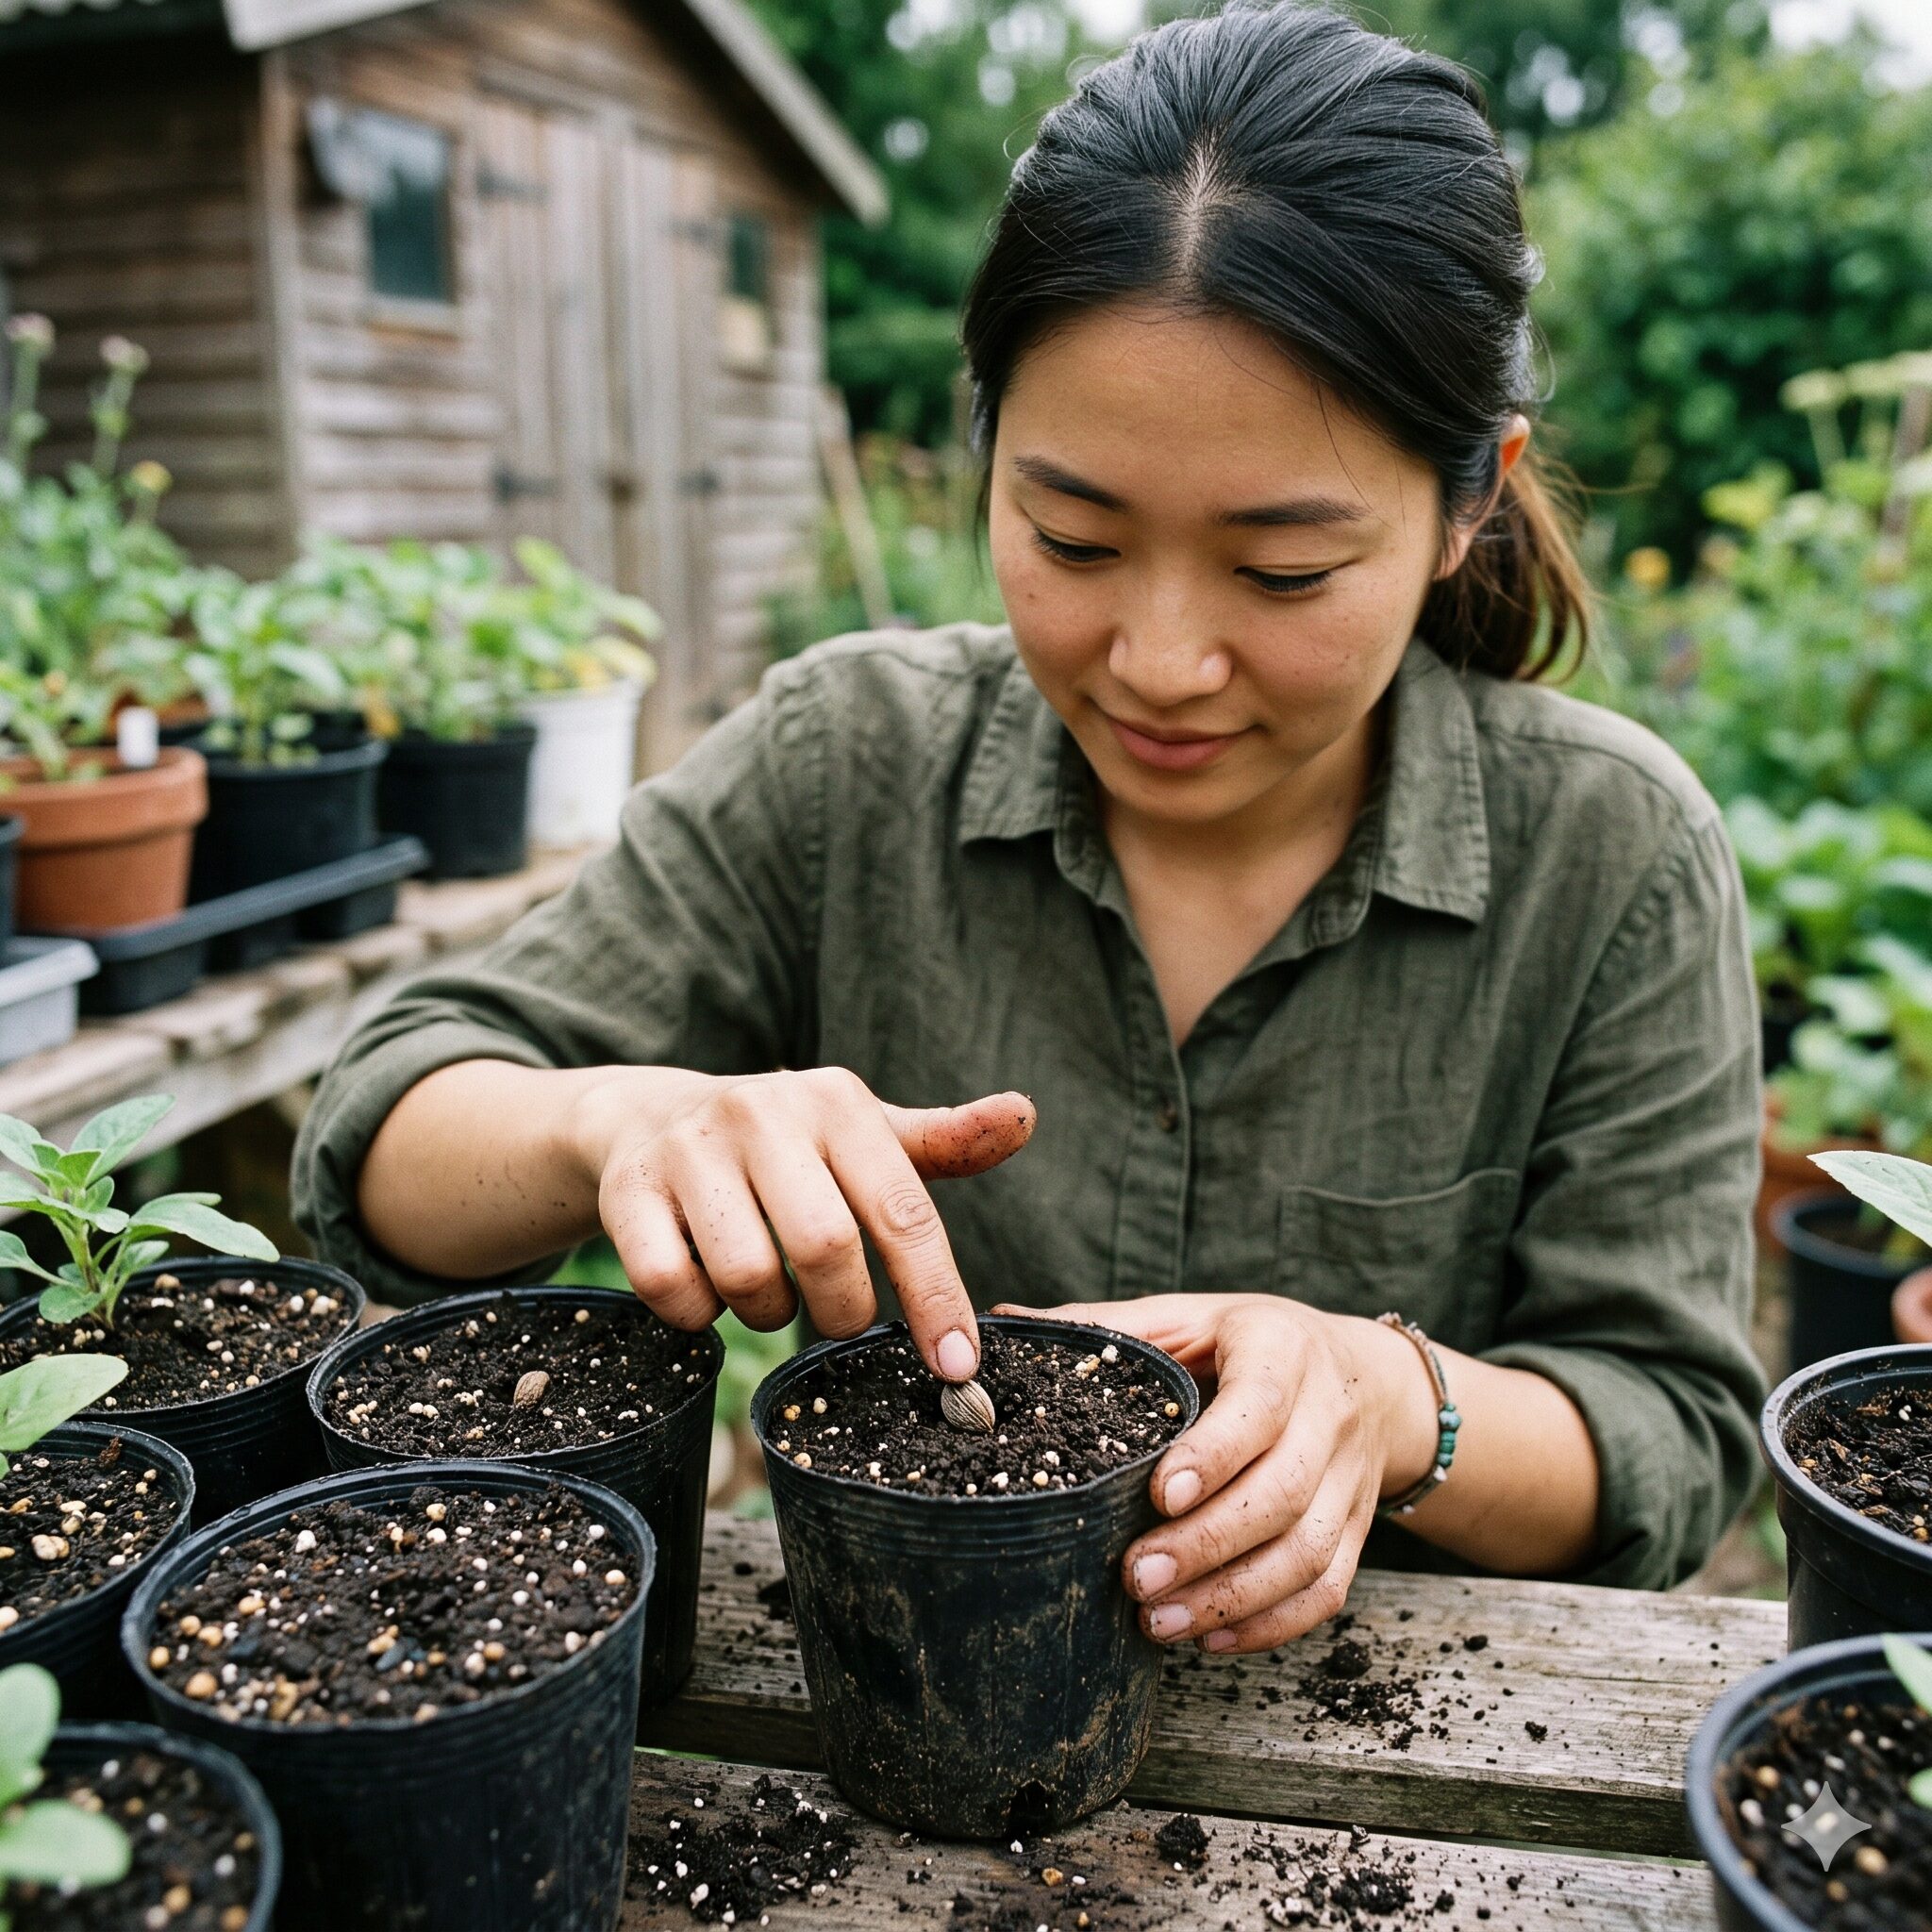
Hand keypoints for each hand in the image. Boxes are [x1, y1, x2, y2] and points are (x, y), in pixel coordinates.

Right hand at [574, 1066, 1034, 1378]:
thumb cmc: (786, 1145)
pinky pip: (675, 1289)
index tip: (957, 1366)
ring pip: (749, 1276)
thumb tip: (1026, 1115)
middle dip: (843, 1309)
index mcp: (836, 1102)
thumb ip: (947, 1142)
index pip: (903, 1212)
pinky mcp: (628, 1191)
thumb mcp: (865, 1135)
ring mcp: (689, 1149)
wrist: (648, 1120)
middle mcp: (762, 1112)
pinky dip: (701, 1316)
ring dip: (771, 1313)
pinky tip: (709, 1291)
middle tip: (841, 1316)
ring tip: (771, 1293)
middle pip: (825, 1249)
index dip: (935, 1297)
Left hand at [991, 1294, 1438, 1652]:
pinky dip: (1271, 1623)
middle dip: (1209, 1544)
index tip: (1159, 1495)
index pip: (1261, 1405)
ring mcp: (1348, 1478)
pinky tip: (1211, 1638)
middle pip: (1284, 1492)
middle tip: (1136, 1577)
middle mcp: (1328, 1413)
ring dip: (1234, 1597)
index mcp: (1283, 1347)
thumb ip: (1109, 1327)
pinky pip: (1327, 1589)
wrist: (1364, 1377)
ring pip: (1309, 1552)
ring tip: (1160, 1621)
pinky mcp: (1355, 1528)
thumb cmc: (1250, 1345)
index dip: (1214, 1455)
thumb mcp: (1188, 1318)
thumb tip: (1006, 1322)